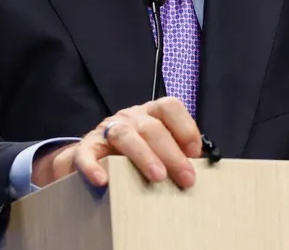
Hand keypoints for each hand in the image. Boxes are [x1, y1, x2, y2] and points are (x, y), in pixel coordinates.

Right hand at [31, 96, 202, 189]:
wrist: (93, 160)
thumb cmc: (133, 156)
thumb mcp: (156, 150)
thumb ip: (176, 154)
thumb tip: (201, 170)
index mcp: (150, 114)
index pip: (170, 107)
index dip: (186, 127)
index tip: (196, 153)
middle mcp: (129, 117)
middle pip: (151, 127)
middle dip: (172, 153)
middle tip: (186, 178)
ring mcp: (106, 130)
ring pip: (124, 135)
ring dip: (143, 156)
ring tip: (157, 177)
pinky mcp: (86, 147)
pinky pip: (87, 154)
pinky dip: (93, 167)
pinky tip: (103, 181)